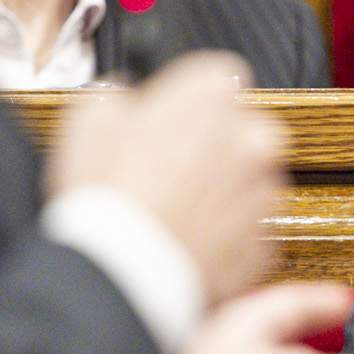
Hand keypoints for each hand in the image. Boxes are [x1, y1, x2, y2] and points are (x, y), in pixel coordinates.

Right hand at [47, 52, 283, 299]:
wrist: (124, 276)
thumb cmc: (107, 197)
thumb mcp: (88, 121)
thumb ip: (115, 94)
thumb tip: (122, 96)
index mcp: (212, 95)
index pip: (216, 76)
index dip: (189, 99)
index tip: (169, 117)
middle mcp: (252, 137)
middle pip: (246, 127)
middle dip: (217, 142)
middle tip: (171, 167)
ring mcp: (265, 192)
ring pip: (252, 179)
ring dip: (224, 188)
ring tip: (176, 210)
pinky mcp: (265, 242)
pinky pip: (250, 229)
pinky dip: (228, 233)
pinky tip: (189, 241)